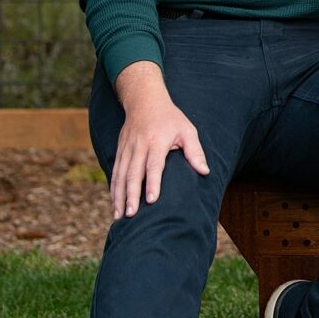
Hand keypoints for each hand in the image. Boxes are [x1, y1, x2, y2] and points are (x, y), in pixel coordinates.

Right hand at [108, 62, 208, 217]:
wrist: (145, 100)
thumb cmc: (170, 118)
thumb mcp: (187, 130)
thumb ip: (195, 151)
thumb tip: (205, 172)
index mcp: (157, 140)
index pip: (154, 165)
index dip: (153, 183)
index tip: (152, 201)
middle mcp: (139, 146)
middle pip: (134, 173)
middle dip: (131, 195)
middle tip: (131, 214)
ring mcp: (127, 149)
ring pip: (120, 176)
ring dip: (119, 197)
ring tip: (118, 216)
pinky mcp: (119, 151)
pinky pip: (115, 173)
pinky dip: (113, 189)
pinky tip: (114, 204)